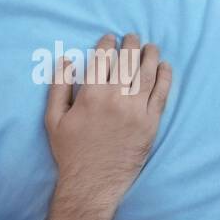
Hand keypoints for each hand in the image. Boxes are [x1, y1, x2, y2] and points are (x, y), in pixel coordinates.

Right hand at [43, 32, 172, 205]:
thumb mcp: (54, 119)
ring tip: (150, 47)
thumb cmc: (70, 151)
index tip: (110, 38)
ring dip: (150, 56)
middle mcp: (116, 99)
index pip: (102, 59)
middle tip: (132, 37)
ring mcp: (136, 111)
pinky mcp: (150, 124)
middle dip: (130, 44)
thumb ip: (58, 87)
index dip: (107, 44)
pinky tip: (165, 67)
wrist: (92, 183)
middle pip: (127, 62)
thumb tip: (65, 60)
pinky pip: (161, 94)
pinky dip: (164, 78)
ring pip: (147, 74)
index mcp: (91, 95)